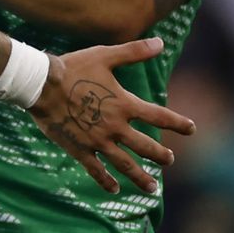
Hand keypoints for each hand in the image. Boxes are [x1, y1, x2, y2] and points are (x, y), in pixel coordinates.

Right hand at [29, 37, 193, 193]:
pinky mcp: (79, 150)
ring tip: (153, 188)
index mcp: (124, 104)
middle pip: (145, 146)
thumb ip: (134, 51)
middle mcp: (115, 127)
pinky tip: (115, 190)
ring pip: (125, 164)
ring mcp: (97, 141)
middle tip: (170, 160)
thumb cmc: (73, 68)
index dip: (177, 123)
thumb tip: (161, 42)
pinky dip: (106, 181)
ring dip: (141, 177)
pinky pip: (96, 170)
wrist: (41, 85)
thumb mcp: (105, 56)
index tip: (192, 129)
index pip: (159, 116)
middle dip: (160, 155)